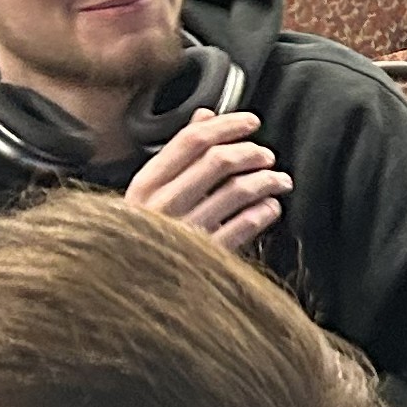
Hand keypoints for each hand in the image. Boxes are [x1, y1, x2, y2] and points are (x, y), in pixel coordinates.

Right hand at [125, 106, 289, 253]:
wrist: (128, 291)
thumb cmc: (141, 236)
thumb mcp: (149, 191)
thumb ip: (178, 153)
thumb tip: (205, 115)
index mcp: (147, 185)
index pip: (192, 140)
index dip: (227, 125)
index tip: (250, 122)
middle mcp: (163, 206)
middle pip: (218, 161)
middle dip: (251, 152)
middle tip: (267, 155)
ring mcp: (184, 233)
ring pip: (237, 191)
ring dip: (266, 180)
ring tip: (278, 180)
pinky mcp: (205, 258)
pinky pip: (244, 226)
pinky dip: (263, 212)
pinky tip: (270, 208)